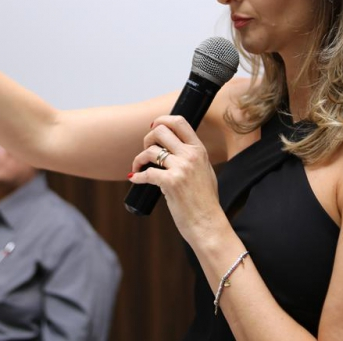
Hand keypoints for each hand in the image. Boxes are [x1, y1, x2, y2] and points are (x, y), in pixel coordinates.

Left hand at [128, 116, 227, 245]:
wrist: (207, 223)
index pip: (179, 122)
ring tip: (138, 168)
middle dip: (148, 139)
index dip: (162, 120)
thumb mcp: (205, 171)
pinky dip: (137, 176)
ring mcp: (181, 168)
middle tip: (146, 152)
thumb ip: (193, 157)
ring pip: (150, 151)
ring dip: (139, 159)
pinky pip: (146, 173)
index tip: (153, 127)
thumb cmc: (205, 201)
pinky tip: (135, 179)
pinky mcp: (171, 182)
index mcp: (199, 150)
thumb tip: (174, 147)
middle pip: (160, 131)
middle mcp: (190, 155)